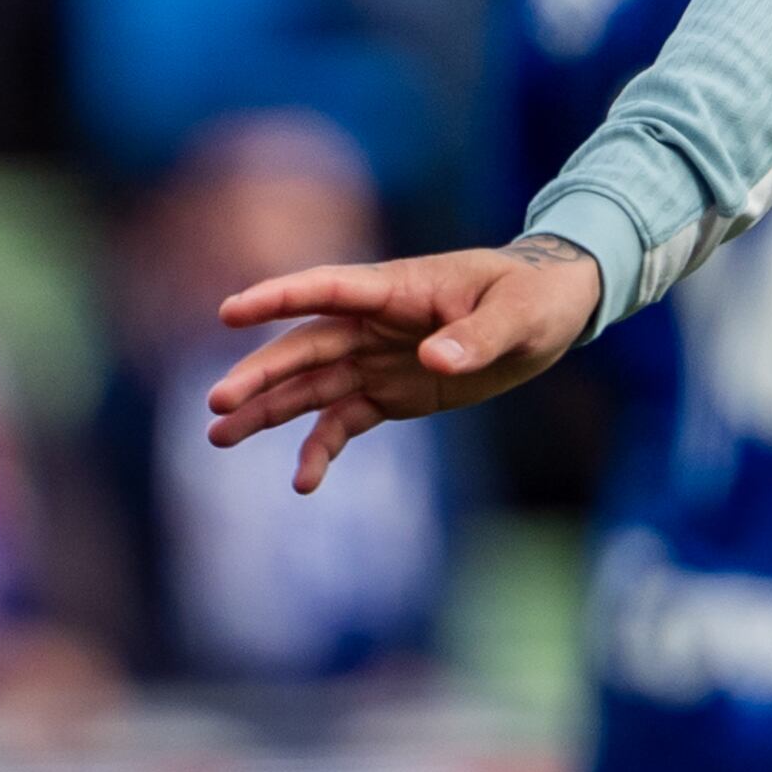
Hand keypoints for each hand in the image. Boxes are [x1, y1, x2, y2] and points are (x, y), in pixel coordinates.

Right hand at [205, 238, 604, 493]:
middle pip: (305, 346)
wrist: (554, 311)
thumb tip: (434, 360)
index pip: (330, 289)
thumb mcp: (519, 313)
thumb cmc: (536, 296)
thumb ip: (477, 337)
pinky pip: (344, 422)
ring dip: (267, 411)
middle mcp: (376, 324)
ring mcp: (378, 360)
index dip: (280, 298)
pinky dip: (320, 449)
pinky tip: (303, 482)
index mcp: (399, 289)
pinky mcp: (391, 394)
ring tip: (219, 438)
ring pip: (311, 386)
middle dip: (261, 373)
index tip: (231, 311)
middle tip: (217, 403)